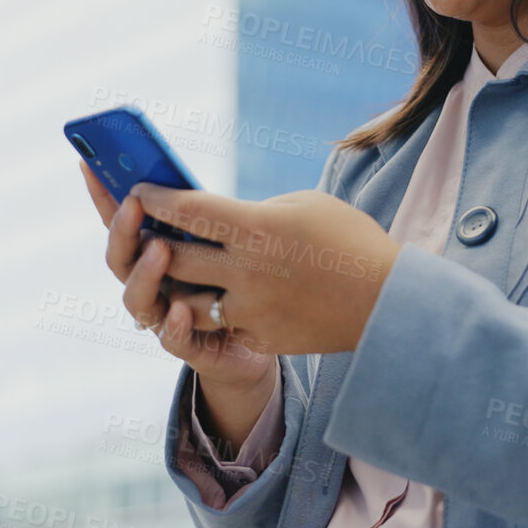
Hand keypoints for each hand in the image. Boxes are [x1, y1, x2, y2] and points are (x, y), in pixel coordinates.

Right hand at [83, 162, 272, 390]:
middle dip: (123, 229)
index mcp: (152, 253)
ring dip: (145, 273)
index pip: (119, 222)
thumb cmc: (239, 278)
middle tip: (134, 202)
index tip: (90, 163)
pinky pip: (174, 339)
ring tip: (160, 249)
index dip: (102, 195)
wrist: (261, 338)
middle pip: (121, 258)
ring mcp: (164, 317)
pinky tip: (180, 308)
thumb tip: (182, 177)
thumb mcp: (222, 238)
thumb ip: (199, 216)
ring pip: (138, 299)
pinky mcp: (190, 348)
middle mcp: (150, 285)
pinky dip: (173, 325)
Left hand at [130, 183, 400, 354]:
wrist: (388, 302)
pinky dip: (211, 309)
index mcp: (258, 227)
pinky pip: (219, 324)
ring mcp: (252, 309)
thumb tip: (219, 219)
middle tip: (142, 232)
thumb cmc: (350, 241)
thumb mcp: (305, 206)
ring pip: (185, 300)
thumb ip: (255, 212)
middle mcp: (248, 270)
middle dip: (148, 243)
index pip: (189, 210)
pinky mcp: (261, 337)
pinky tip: (209, 296)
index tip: (140, 190)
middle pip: (173, 258)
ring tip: (166, 269)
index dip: (158, 198)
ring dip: (172, 284)